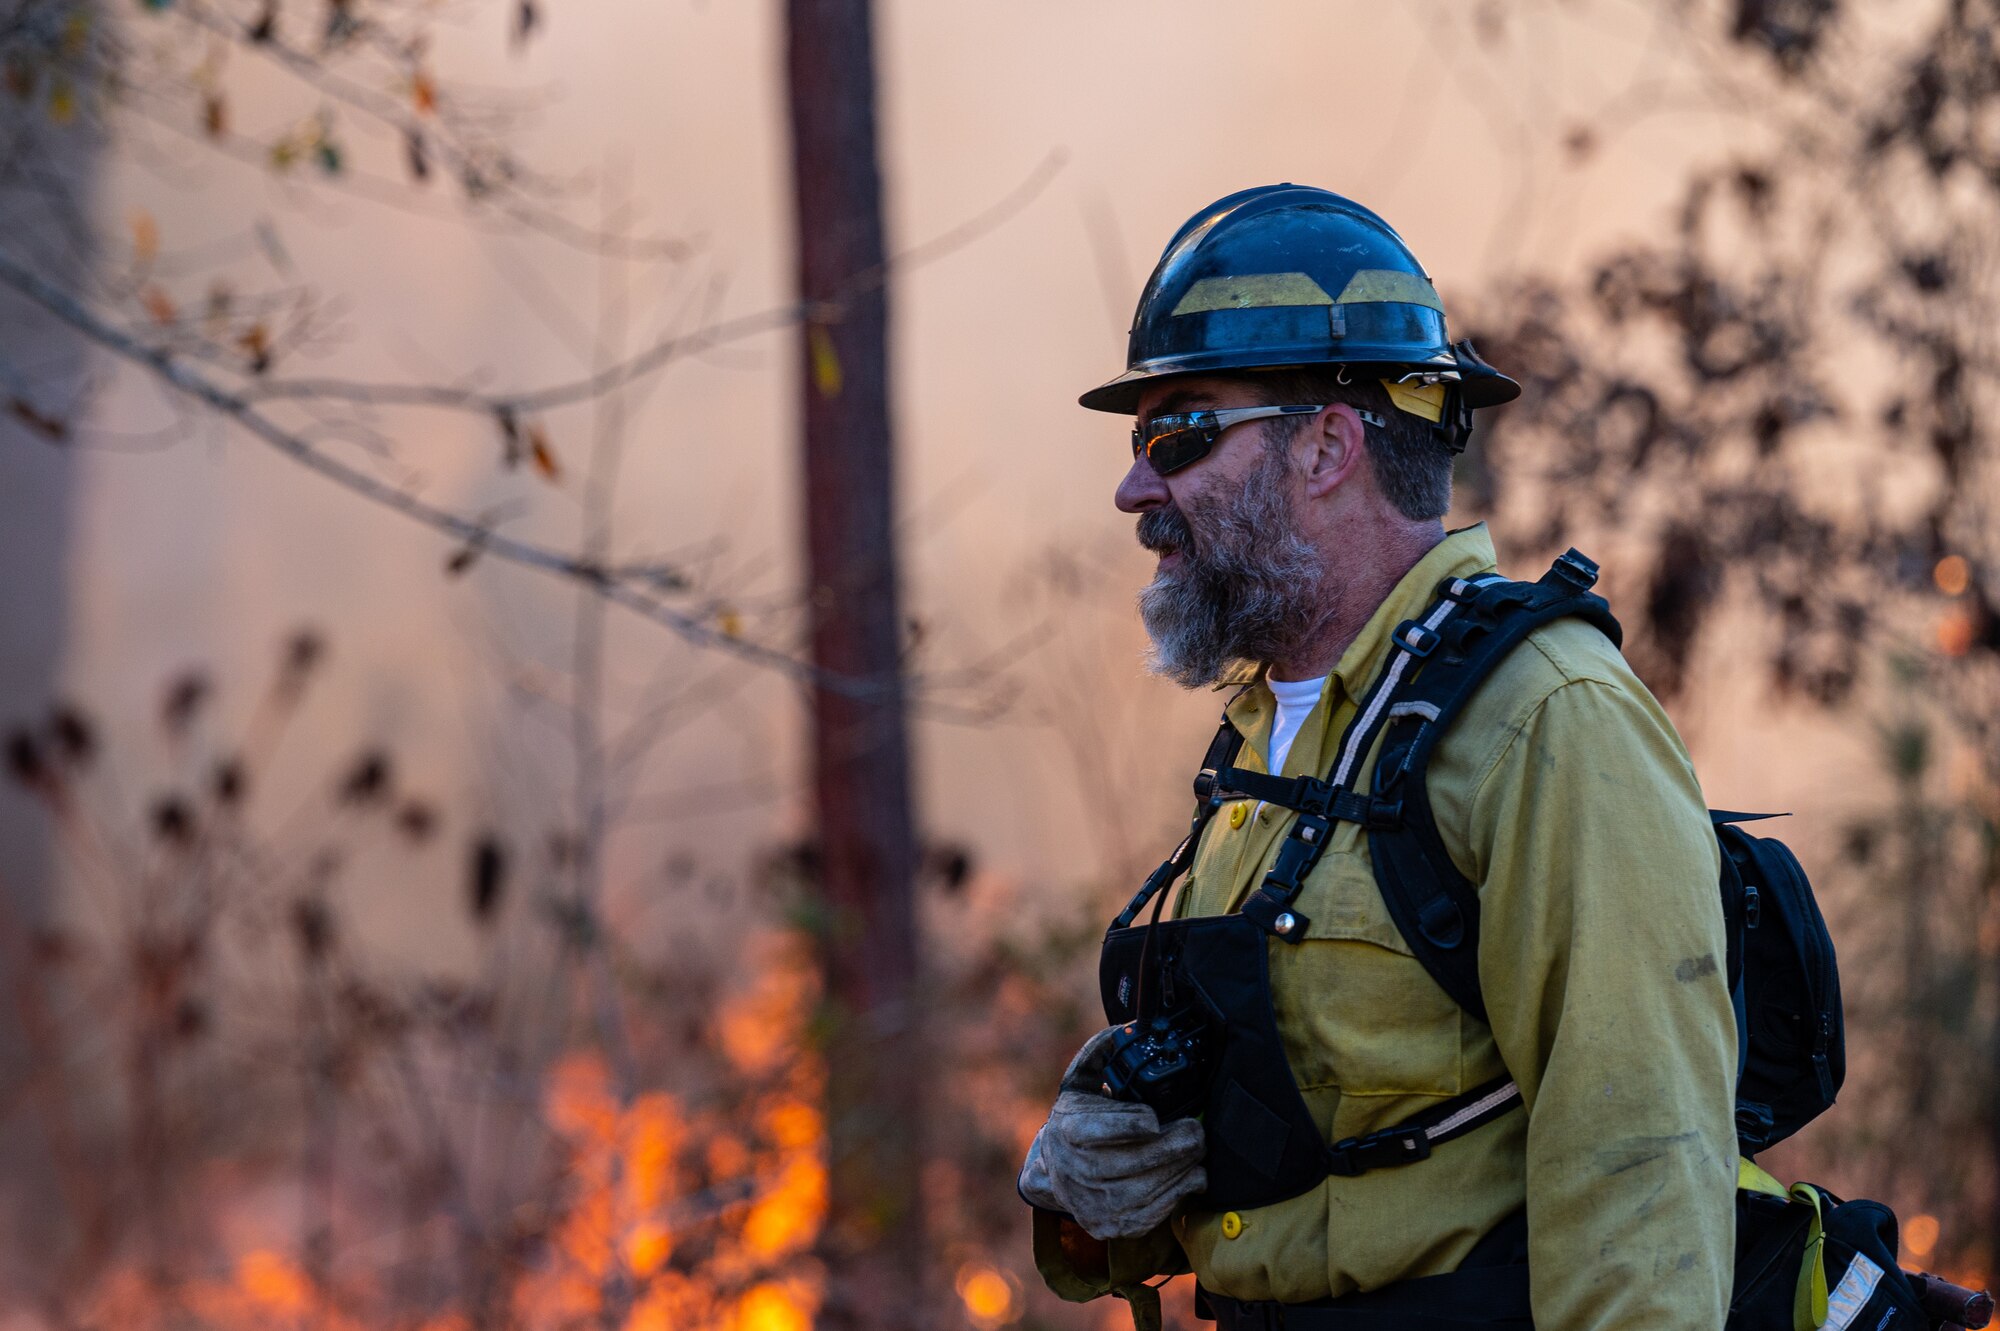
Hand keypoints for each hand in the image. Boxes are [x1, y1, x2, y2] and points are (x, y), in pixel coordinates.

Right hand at [1017, 1027, 1206, 1239]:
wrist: (1055, 1171)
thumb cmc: (1078, 1119)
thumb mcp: (1080, 1080)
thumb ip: (1101, 1052)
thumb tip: (1127, 1031)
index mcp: (1068, 1130)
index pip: (1097, 1131)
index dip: (1130, 1125)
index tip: (1155, 1118)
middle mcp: (1075, 1171)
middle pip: (1128, 1163)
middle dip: (1170, 1148)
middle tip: (1197, 1132)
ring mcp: (1092, 1204)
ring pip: (1143, 1191)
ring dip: (1179, 1170)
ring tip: (1198, 1150)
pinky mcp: (1110, 1226)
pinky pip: (1150, 1214)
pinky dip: (1176, 1194)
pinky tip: (1191, 1175)